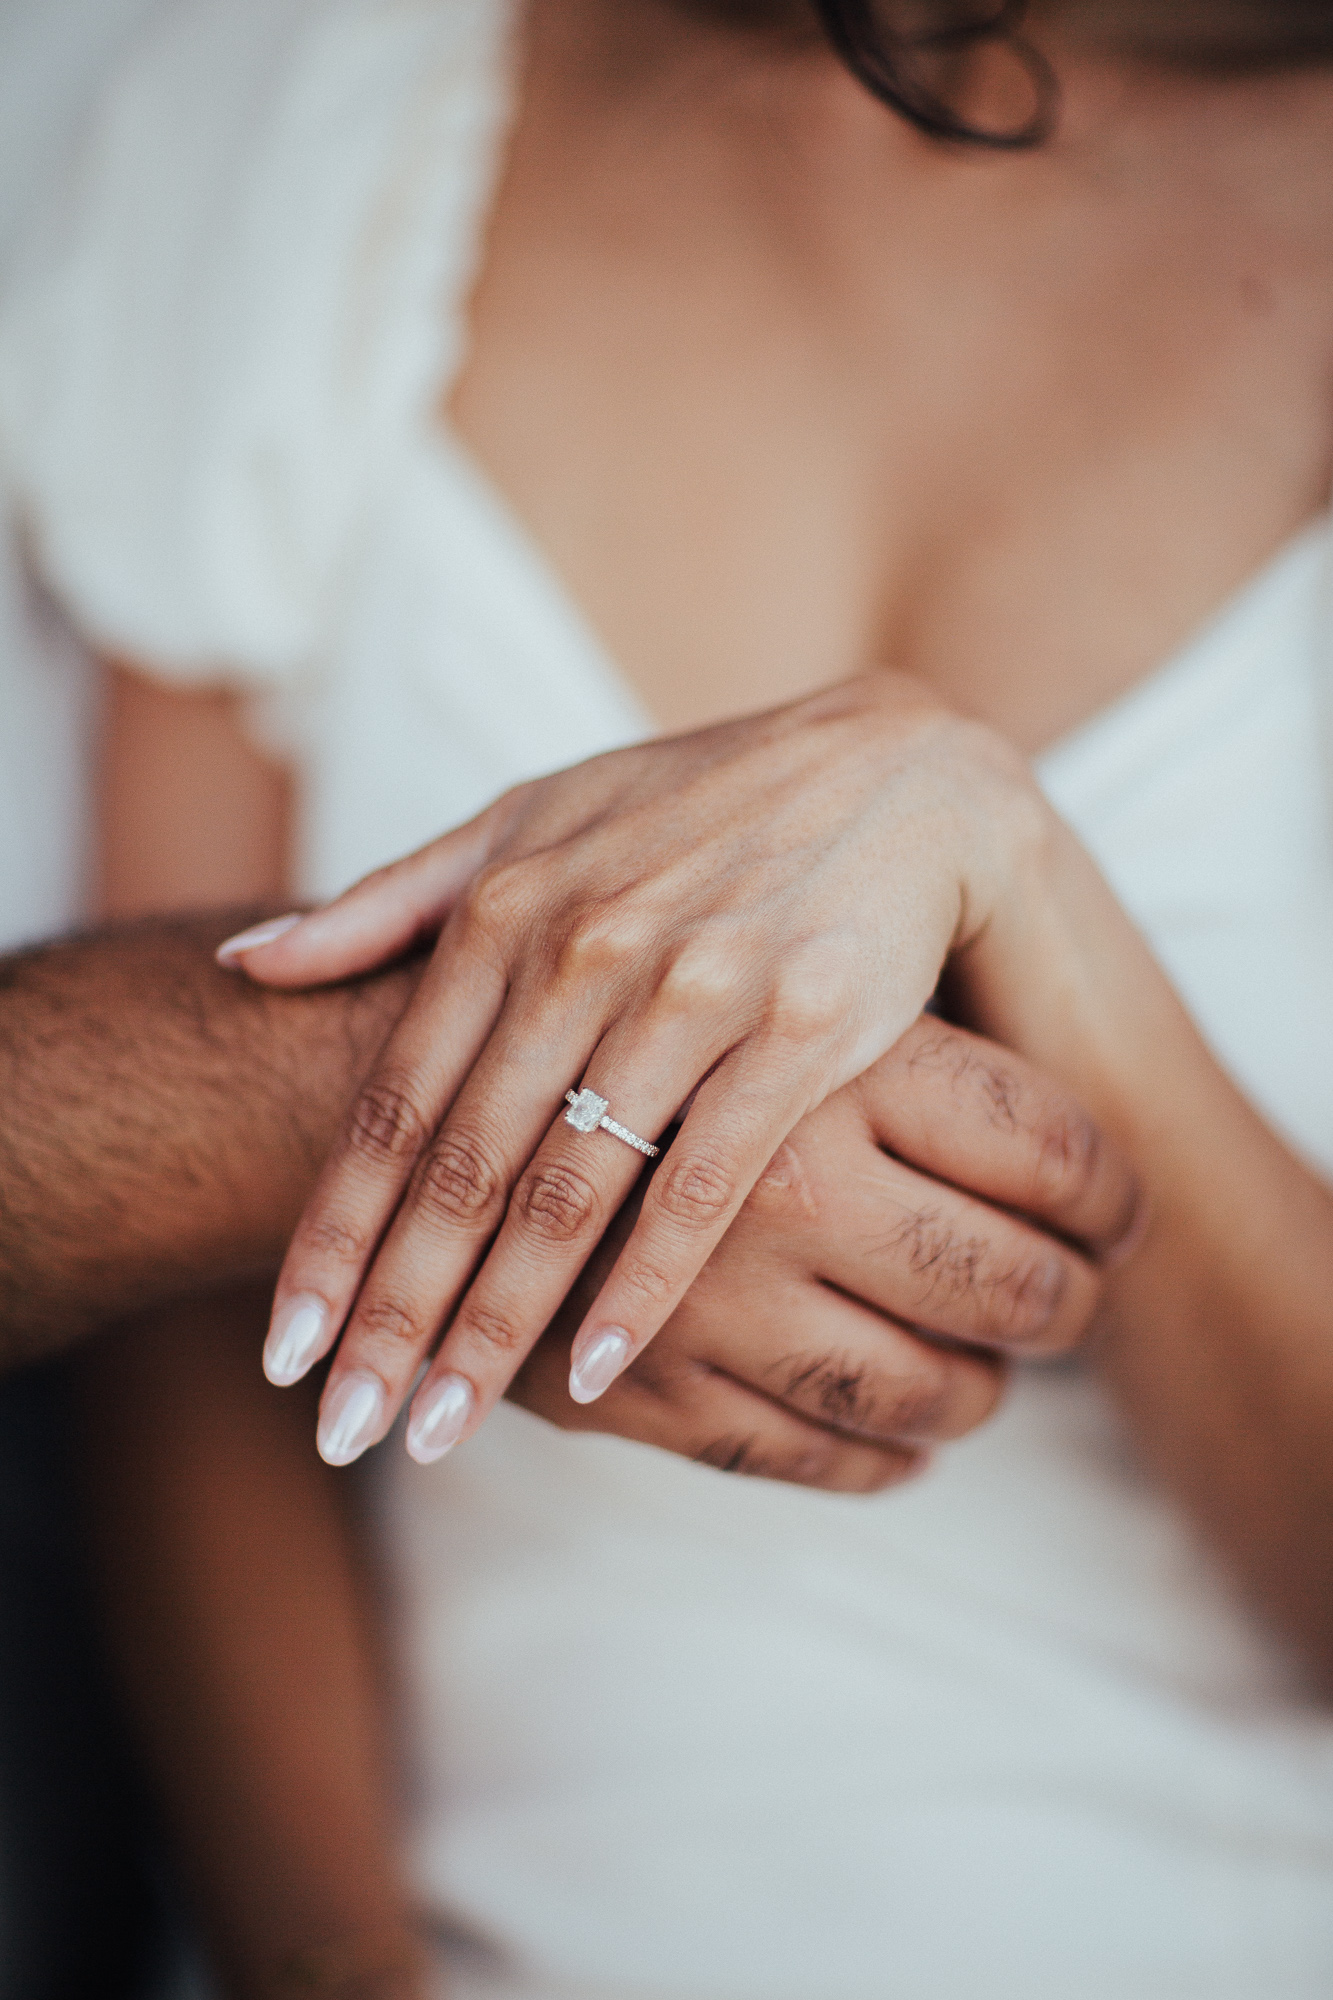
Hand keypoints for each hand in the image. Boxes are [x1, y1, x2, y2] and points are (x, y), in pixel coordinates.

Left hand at [225, 674, 1051, 1463]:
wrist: (895, 772)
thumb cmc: (697, 805)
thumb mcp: (528, 819)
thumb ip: (389, 898)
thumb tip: (247, 960)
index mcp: (504, 914)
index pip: (390, 1107)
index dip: (330, 1237)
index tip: (284, 1350)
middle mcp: (579, 954)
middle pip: (461, 1171)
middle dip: (394, 1313)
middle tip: (346, 1430)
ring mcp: (688, 994)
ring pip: (566, 1192)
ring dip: (495, 1325)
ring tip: (441, 1433)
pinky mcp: (796, 1032)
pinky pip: (702, 1182)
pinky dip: (645, 1282)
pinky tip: (596, 1371)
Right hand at [511, 1017, 1138, 1486]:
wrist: (379, 1084)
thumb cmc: (589, 1010)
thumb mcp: (737, 958)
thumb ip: (890, 1013)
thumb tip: (1040, 1096)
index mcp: (834, 1054)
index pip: (1049, 1146)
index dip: (1110, 1197)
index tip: (1118, 1219)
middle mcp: (793, 1176)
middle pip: (1012, 1282)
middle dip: (1065, 1309)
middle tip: (1075, 1306)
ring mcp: (722, 1296)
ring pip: (926, 1389)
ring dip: (980, 1398)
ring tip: (992, 1379)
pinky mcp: (651, 1390)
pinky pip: (816, 1456)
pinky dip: (881, 1463)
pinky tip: (904, 1446)